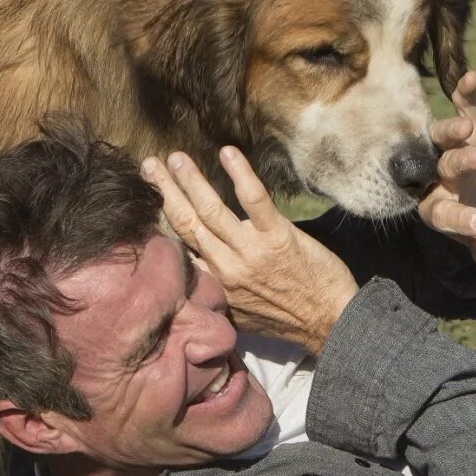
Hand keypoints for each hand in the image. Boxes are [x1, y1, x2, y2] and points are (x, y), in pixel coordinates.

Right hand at [140, 147, 358, 350]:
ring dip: (190, 181)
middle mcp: (225, 268)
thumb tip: (196, 276)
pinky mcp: (277, 237)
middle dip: (164, 192)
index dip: (160, 220)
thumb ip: (216, 293)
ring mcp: (250, 251)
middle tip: (149, 165)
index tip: (147, 199)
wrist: (328, 322)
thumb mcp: (239, 315)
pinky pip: (254, 200)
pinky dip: (240, 174)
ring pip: (210, 210)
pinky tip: (227, 153)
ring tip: (175, 157)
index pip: (178, 248)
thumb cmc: (287, 320)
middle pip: (185, 223)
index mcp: (214, 284)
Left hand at [418, 70, 475, 268]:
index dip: (463, 220)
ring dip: (453, 129)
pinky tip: (471, 76)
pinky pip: (464, 106)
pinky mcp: (473, 126)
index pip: (444, 214)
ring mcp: (454, 148)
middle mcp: (440, 177)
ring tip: (467, 126)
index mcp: (440, 210)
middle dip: (460, 164)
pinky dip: (465, 92)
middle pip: (442, 169)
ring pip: (445, 136)